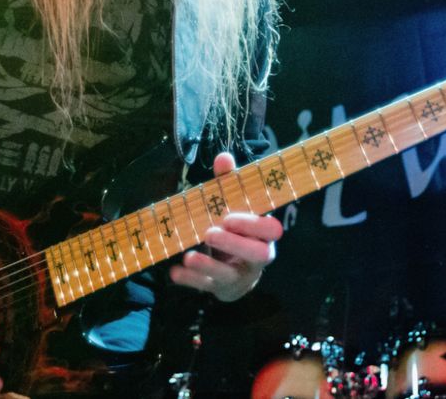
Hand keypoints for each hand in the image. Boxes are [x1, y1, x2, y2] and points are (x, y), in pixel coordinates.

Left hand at [169, 153, 283, 301]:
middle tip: (209, 232)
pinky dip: (191, 280)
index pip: (270, 230)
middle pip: (258, 255)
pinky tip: (175, 273)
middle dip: (234, 244)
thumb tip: (223, 157)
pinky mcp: (222, 289)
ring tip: (189, 256)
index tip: (230, 217)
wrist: (236, 271)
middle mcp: (257, 257)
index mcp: (263, 234)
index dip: (253, 225)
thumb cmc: (235, 230)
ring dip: (209, 265)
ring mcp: (240, 275)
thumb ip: (228, 184)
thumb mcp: (232, 206)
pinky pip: (208, 286)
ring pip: (230, 275)